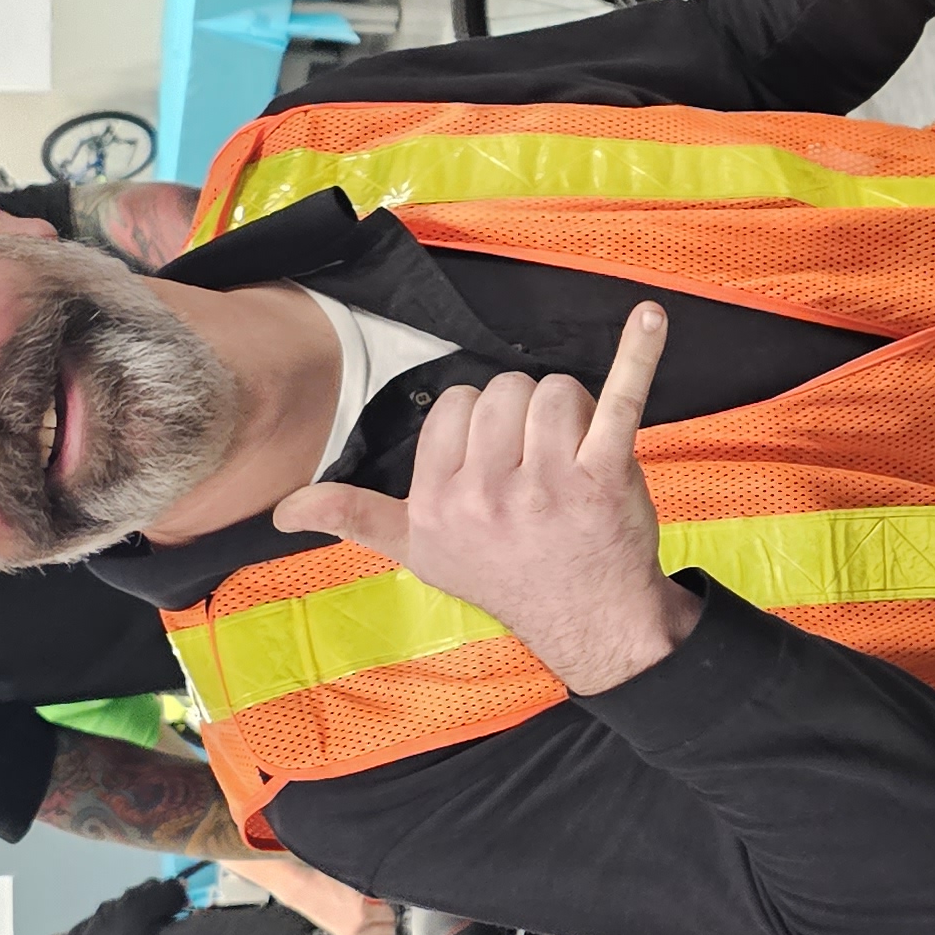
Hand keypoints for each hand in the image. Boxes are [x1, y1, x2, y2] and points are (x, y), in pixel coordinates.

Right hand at [269, 304, 698, 695]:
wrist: (588, 617)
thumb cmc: (504, 574)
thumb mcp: (419, 552)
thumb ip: (354, 518)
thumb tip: (282, 509)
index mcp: (437, 501)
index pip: (455, 404)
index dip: (481, 422)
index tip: (497, 461)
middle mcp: (488, 494)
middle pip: (504, 390)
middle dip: (525, 414)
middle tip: (541, 462)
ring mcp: (550, 484)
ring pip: (553, 389)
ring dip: (570, 411)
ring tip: (575, 454)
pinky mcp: (606, 475)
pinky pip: (619, 398)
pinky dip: (638, 354)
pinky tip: (652, 317)